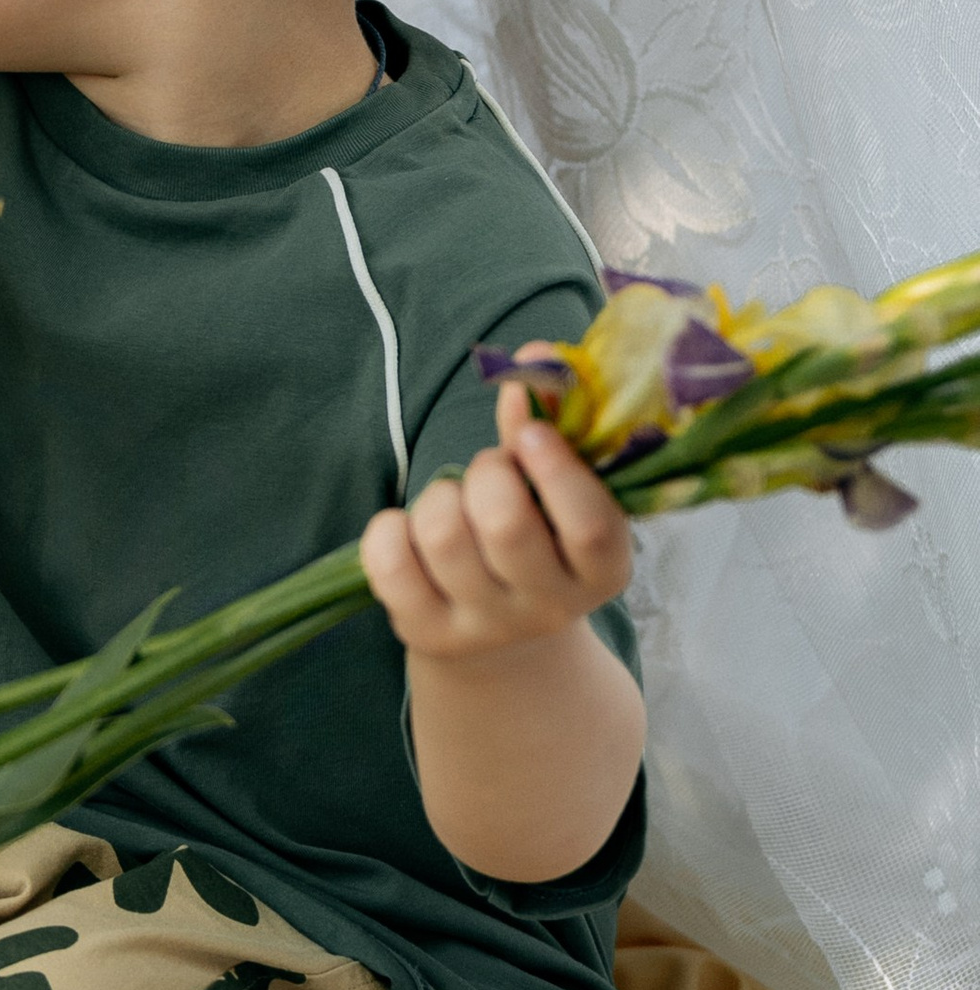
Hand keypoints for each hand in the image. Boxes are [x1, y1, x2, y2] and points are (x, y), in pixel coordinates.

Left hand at [363, 365, 634, 662]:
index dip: (556, 471)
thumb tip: (534, 356)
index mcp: (602, 570)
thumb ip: (546, 424)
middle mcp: (550, 607)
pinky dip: (388, 528)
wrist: (499, 633)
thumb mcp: (554, 490)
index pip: (590, 527)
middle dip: (486, 473)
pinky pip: (387, 561)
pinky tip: (409, 532)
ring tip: (452, 503)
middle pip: (504, 525)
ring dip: (438, 496)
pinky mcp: (425, 632)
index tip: (530, 435)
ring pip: (441, 535)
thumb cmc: (534, 533)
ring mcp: (485, 626)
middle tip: (489, 472)